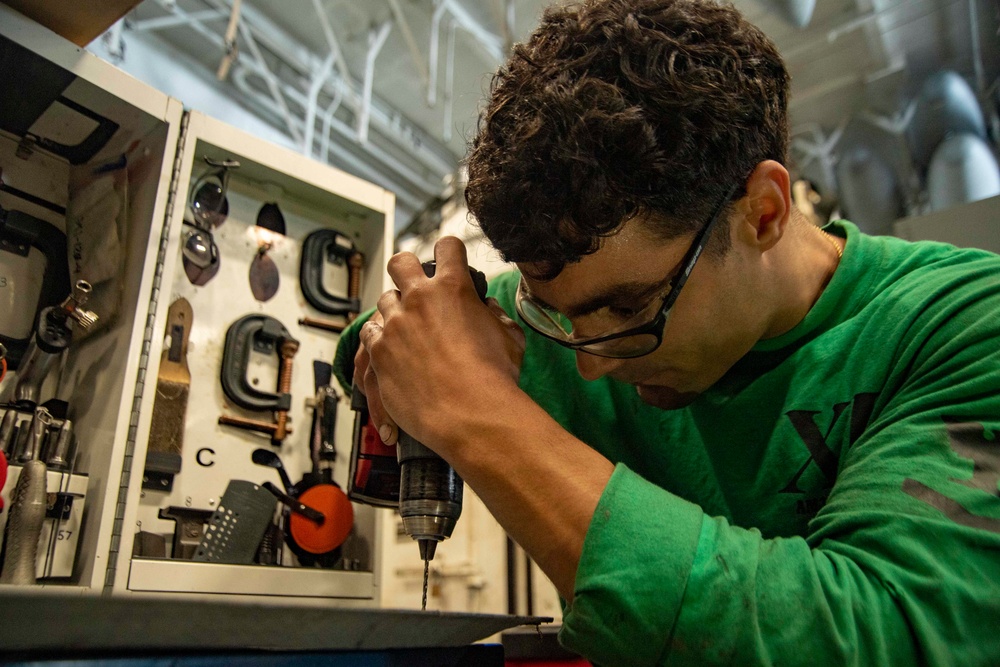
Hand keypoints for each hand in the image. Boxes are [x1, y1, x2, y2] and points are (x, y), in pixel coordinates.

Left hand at [355, 237, 524, 452]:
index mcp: (454, 288)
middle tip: (414, 285)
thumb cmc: (495, 379)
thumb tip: (488, 308)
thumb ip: (496, 315)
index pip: (447, 247)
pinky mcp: (379, 351)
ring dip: (395, 311)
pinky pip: (370, 333)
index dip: (448, 251)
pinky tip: (390, 349)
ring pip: (384, 300)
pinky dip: (379, 338)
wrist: (470, 414)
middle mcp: (420, 299)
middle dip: (406, 269)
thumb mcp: (511, 337)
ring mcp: (395, 324)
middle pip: (400, 262)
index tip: (448, 260)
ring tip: (407, 330)